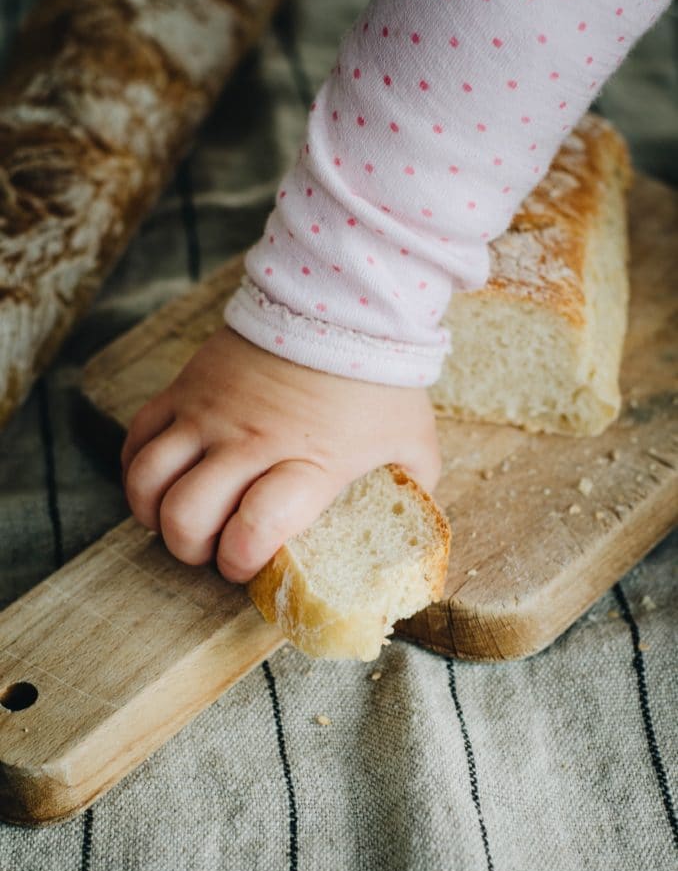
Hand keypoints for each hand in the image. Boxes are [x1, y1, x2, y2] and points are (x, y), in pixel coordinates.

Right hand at [120, 325, 440, 582]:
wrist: (340, 302)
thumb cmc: (378, 379)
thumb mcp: (412, 442)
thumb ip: (409, 489)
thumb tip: (405, 525)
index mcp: (308, 463)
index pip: (254, 529)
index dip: (240, 562)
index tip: (246, 567)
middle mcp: (250, 442)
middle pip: (188, 516)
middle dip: (192, 550)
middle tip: (211, 551)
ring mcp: (210, 413)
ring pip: (149, 480)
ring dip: (155, 515)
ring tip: (176, 522)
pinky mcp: (186, 388)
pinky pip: (137, 436)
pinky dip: (136, 469)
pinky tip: (156, 484)